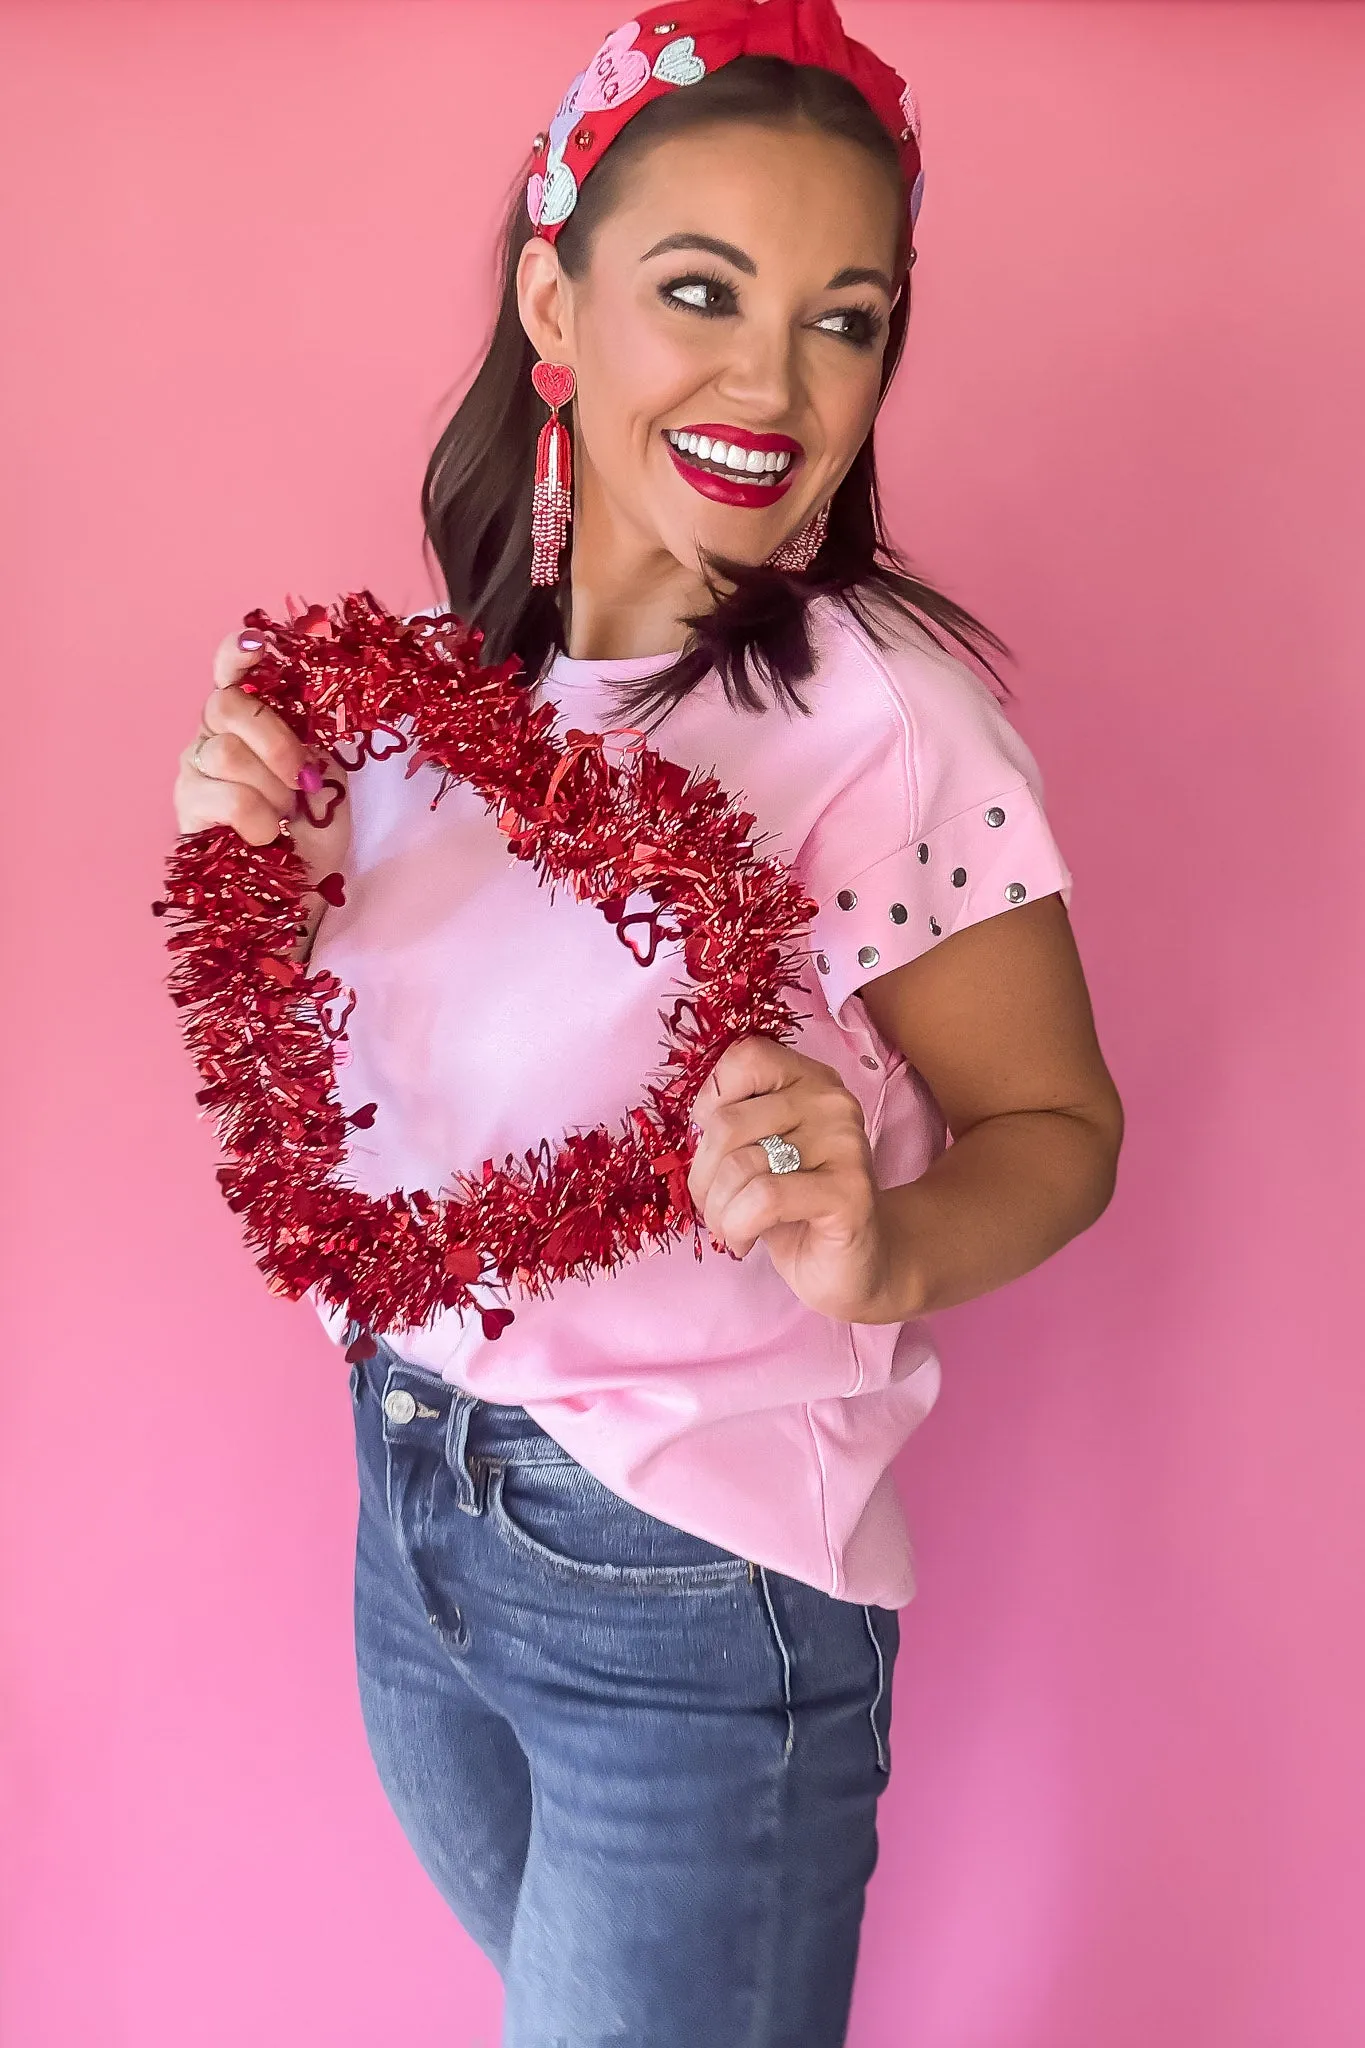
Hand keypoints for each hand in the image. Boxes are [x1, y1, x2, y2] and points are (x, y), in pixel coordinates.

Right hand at [172, 627, 351, 888]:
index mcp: (251, 717)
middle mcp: (214, 733)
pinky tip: (264, 836)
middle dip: (276, 742)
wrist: (298, 886)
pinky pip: (225, 797)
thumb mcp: (325, 774)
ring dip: (271, 791)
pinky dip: (257, 819)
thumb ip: (312, 737)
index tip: (258, 645)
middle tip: (300, 779)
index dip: (238, 651)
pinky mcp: (186, 806)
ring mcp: (194, 767)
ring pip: (228, 753)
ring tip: (282, 817)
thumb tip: (309, 714)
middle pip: (226, 704)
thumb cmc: (311, 828)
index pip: (230, 669)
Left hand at [687, 1036, 906, 1322]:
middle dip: (702, 1177)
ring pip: (740, 1165)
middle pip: (727, 1122)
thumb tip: (692, 1124)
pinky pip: (764, 1198)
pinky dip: (738, 1226)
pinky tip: (744, 1242)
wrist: (849, 1266)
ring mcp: (845, 1143)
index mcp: (808, 1080)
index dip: (710, 1101)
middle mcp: (832, 1101)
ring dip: (718, 1210)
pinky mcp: (850, 1191)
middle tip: (712, 1207)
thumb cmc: (792, 1208)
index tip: (715, 1148)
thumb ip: (732, 1123)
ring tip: (729, 1228)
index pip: (746, 1056)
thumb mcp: (756, 1153)